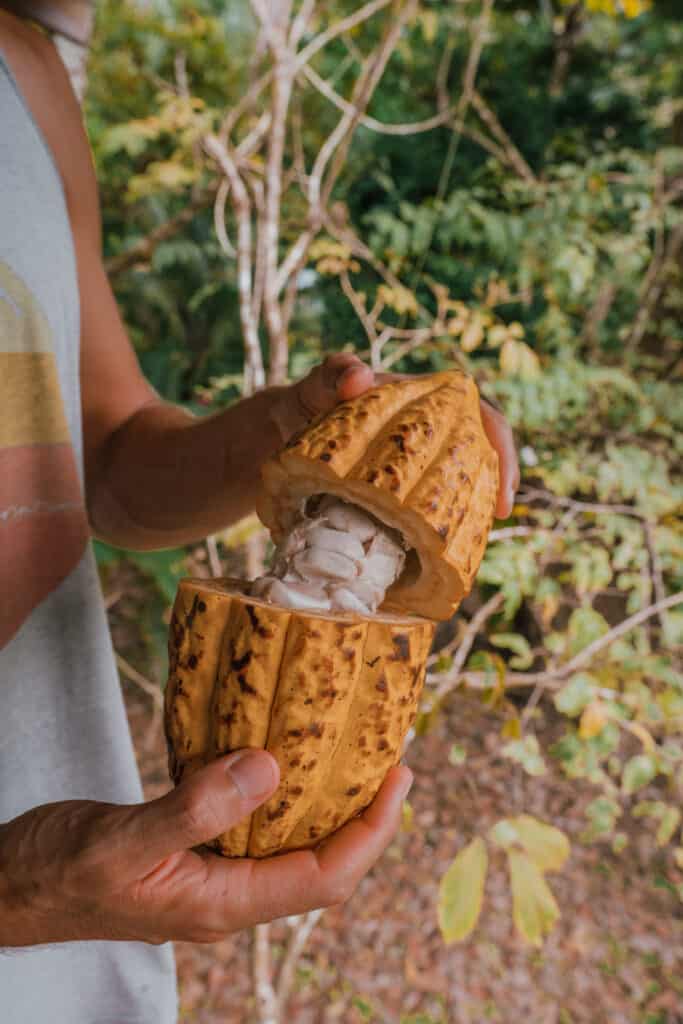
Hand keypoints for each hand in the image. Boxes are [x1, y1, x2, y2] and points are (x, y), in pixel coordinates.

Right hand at [0, 750, 411, 945]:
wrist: (13, 884)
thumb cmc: (57, 874)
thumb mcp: (122, 841)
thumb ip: (194, 809)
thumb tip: (270, 769)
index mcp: (220, 903)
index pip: (323, 877)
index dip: (370, 833)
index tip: (397, 779)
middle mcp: (227, 894)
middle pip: (320, 863)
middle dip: (362, 817)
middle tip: (386, 760)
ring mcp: (211, 874)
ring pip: (289, 843)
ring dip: (325, 803)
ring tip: (348, 754)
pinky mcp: (194, 850)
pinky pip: (254, 824)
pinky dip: (278, 792)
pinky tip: (278, 756)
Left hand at [271, 353, 518, 518]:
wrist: (285, 436)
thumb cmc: (307, 404)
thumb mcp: (314, 387)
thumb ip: (331, 375)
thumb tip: (360, 377)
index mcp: (424, 398)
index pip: (477, 411)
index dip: (499, 442)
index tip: (502, 475)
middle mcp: (432, 428)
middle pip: (483, 449)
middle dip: (499, 479)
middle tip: (501, 511)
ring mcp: (421, 460)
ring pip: (465, 479)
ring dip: (477, 507)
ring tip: (477, 537)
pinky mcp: (406, 490)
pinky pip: (435, 503)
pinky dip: (444, 524)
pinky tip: (442, 551)